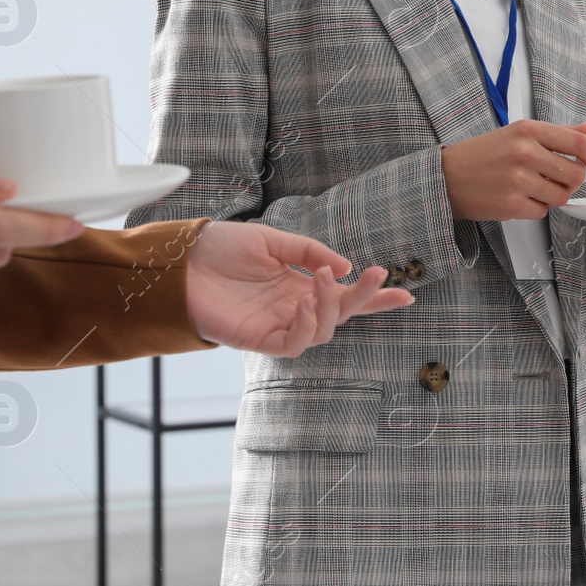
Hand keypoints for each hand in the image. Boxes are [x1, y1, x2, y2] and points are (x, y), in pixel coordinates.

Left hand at [185, 222, 413, 357]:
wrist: (180, 261)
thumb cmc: (219, 250)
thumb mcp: (272, 240)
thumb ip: (308, 252)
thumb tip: (344, 268)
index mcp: (299, 286)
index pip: (344, 295)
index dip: (374, 298)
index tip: (406, 294)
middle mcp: (293, 308)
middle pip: (341, 314)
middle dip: (364, 298)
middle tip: (374, 275)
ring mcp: (278, 325)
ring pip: (322, 331)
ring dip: (330, 306)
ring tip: (321, 280)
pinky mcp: (259, 340)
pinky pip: (294, 344)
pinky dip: (305, 327)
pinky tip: (303, 305)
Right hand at [442, 120, 585, 221]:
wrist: (446, 177)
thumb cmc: (482, 155)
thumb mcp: (518, 133)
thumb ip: (558, 133)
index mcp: (528, 130)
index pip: (578, 143)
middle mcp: (525, 153)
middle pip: (575, 174)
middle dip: (571, 181)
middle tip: (556, 179)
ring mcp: (518, 180)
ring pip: (561, 196)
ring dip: (552, 196)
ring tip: (531, 187)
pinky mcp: (512, 205)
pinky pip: (542, 211)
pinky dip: (534, 208)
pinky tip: (517, 197)